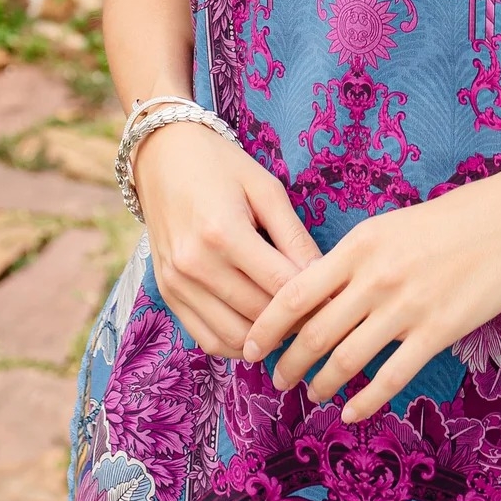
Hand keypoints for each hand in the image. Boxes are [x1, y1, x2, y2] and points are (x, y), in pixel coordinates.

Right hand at [135, 120, 319, 358]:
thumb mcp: (265, 188)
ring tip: (291, 323)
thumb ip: (294, 235)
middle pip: (259, 315)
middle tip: (320, 315)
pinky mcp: (167, 293)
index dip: (315, 298)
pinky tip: (258, 330)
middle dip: (295, 321)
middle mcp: (196, 264)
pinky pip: (206, 338)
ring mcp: (177, 283)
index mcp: (224, 232)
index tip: (338, 300)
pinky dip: (236, 342)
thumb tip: (324, 275)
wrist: (162, 157)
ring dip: (267, 339)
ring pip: (234, 336)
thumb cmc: (220, 166)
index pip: (280, 285)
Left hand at [243, 159, 500, 421]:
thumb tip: (316, 297)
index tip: (250, 345)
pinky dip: (365, 401)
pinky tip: (352, 412)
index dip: (266, 326)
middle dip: (288, 362)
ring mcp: (406, 307)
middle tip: (276, 379)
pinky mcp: (437, 332)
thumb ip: (354, 260)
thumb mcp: (391, 227)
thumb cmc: (452, 220)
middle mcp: (375, 278)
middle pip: (314, 332)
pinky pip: (390, 377)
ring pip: (347, 359)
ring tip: (310, 394)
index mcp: (359, 246)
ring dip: (321, 383)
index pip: (295, 293)